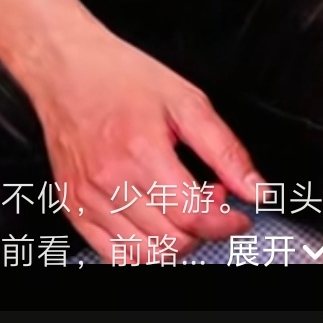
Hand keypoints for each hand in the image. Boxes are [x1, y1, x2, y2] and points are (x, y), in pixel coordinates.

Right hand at [31, 23, 263, 261]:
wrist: (65, 67)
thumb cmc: (119, 76)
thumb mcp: (185, 100)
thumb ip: (225, 150)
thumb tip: (257, 190)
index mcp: (141, 151)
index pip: (193, 216)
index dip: (226, 223)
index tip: (240, 215)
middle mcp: (109, 180)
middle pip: (173, 239)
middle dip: (205, 227)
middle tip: (211, 198)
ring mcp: (87, 198)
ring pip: (146, 254)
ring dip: (176, 241)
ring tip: (181, 208)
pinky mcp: (72, 206)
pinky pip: (113, 255)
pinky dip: (143, 250)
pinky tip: (153, 223)